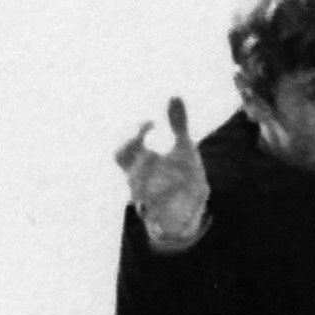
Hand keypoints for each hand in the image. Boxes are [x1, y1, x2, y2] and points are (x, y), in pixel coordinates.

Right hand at [114, 97, 210, 247]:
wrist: (189, 208)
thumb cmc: (182, 174)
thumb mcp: (184, 148)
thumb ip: (178, 123)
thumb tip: (175, 95)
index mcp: (143, 164)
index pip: (125, 149)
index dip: (134, 135)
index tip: (152, 122)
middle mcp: (140, 183)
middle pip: (127, 171)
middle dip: (136, 161)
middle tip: (149, 151)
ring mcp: (150, 202)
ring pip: (138, 195)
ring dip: (151, 187)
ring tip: (171, 178)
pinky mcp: (162, 219)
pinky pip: (156, 219)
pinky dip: (162, 213)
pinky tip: (177, 205)